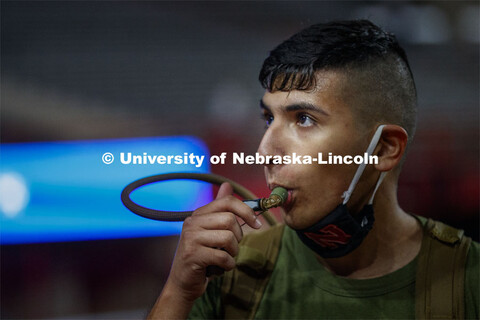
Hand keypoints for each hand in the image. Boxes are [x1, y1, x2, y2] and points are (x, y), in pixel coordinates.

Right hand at [163, 182, 261, 302]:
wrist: (182, 283)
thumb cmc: (201, 256)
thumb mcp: (210, 231)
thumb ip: (219, 210)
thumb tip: (227, 185)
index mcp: (198, 214)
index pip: (227, 201)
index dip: (246, 211)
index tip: (257, 224)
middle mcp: (192, 222)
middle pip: (230, 220)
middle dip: (238, 237)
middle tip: (231, 248)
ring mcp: (191, 238)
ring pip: (228, 238)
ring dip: (233, 252)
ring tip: (224, 258)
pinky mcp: (193, 255)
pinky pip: (223, 256)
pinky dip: (228, 265)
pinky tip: (219, 268)